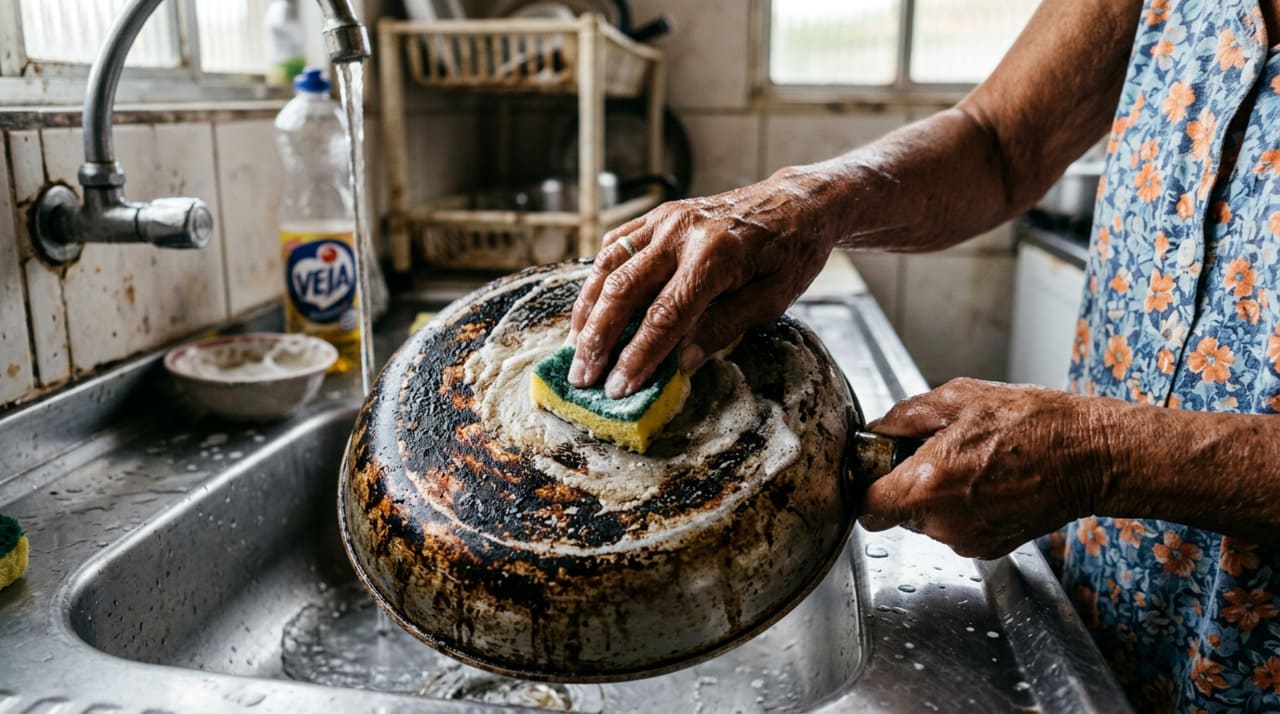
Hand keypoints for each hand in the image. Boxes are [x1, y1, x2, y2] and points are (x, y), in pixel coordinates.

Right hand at [568, 173, 835, 397]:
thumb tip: (682, 363)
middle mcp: (682, 233)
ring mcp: (666, 219)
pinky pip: (617, 244)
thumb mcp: (772, 300)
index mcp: (715, 256)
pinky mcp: (660, 214)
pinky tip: (589, 307)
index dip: (637, 356)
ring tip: (576, 348)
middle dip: (599, 339)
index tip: (618, 389)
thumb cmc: (791, 254)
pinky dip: (597, 277)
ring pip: (610, 265)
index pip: (665, 316)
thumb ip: (724, 327)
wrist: (798, 202)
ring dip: (588, 310)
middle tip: (582, 378)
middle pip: (624, 290)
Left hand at [860, 378, 1124, 558]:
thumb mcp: (958, 398)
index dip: (867, 485)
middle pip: (898, 512)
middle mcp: (942, 523)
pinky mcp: (989, 548)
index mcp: (925, 486)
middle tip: (939, 452)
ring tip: (974, 463)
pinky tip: (990, 482)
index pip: (866, 507)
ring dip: (938, 496)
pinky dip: (963, 509)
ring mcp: (967, 540)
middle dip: (908, 484)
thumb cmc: (1032, 423)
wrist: (1090, 455)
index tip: (877, 469)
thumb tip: (877, 430)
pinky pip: (956, 529)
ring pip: (928, 521)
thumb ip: (904, 417)